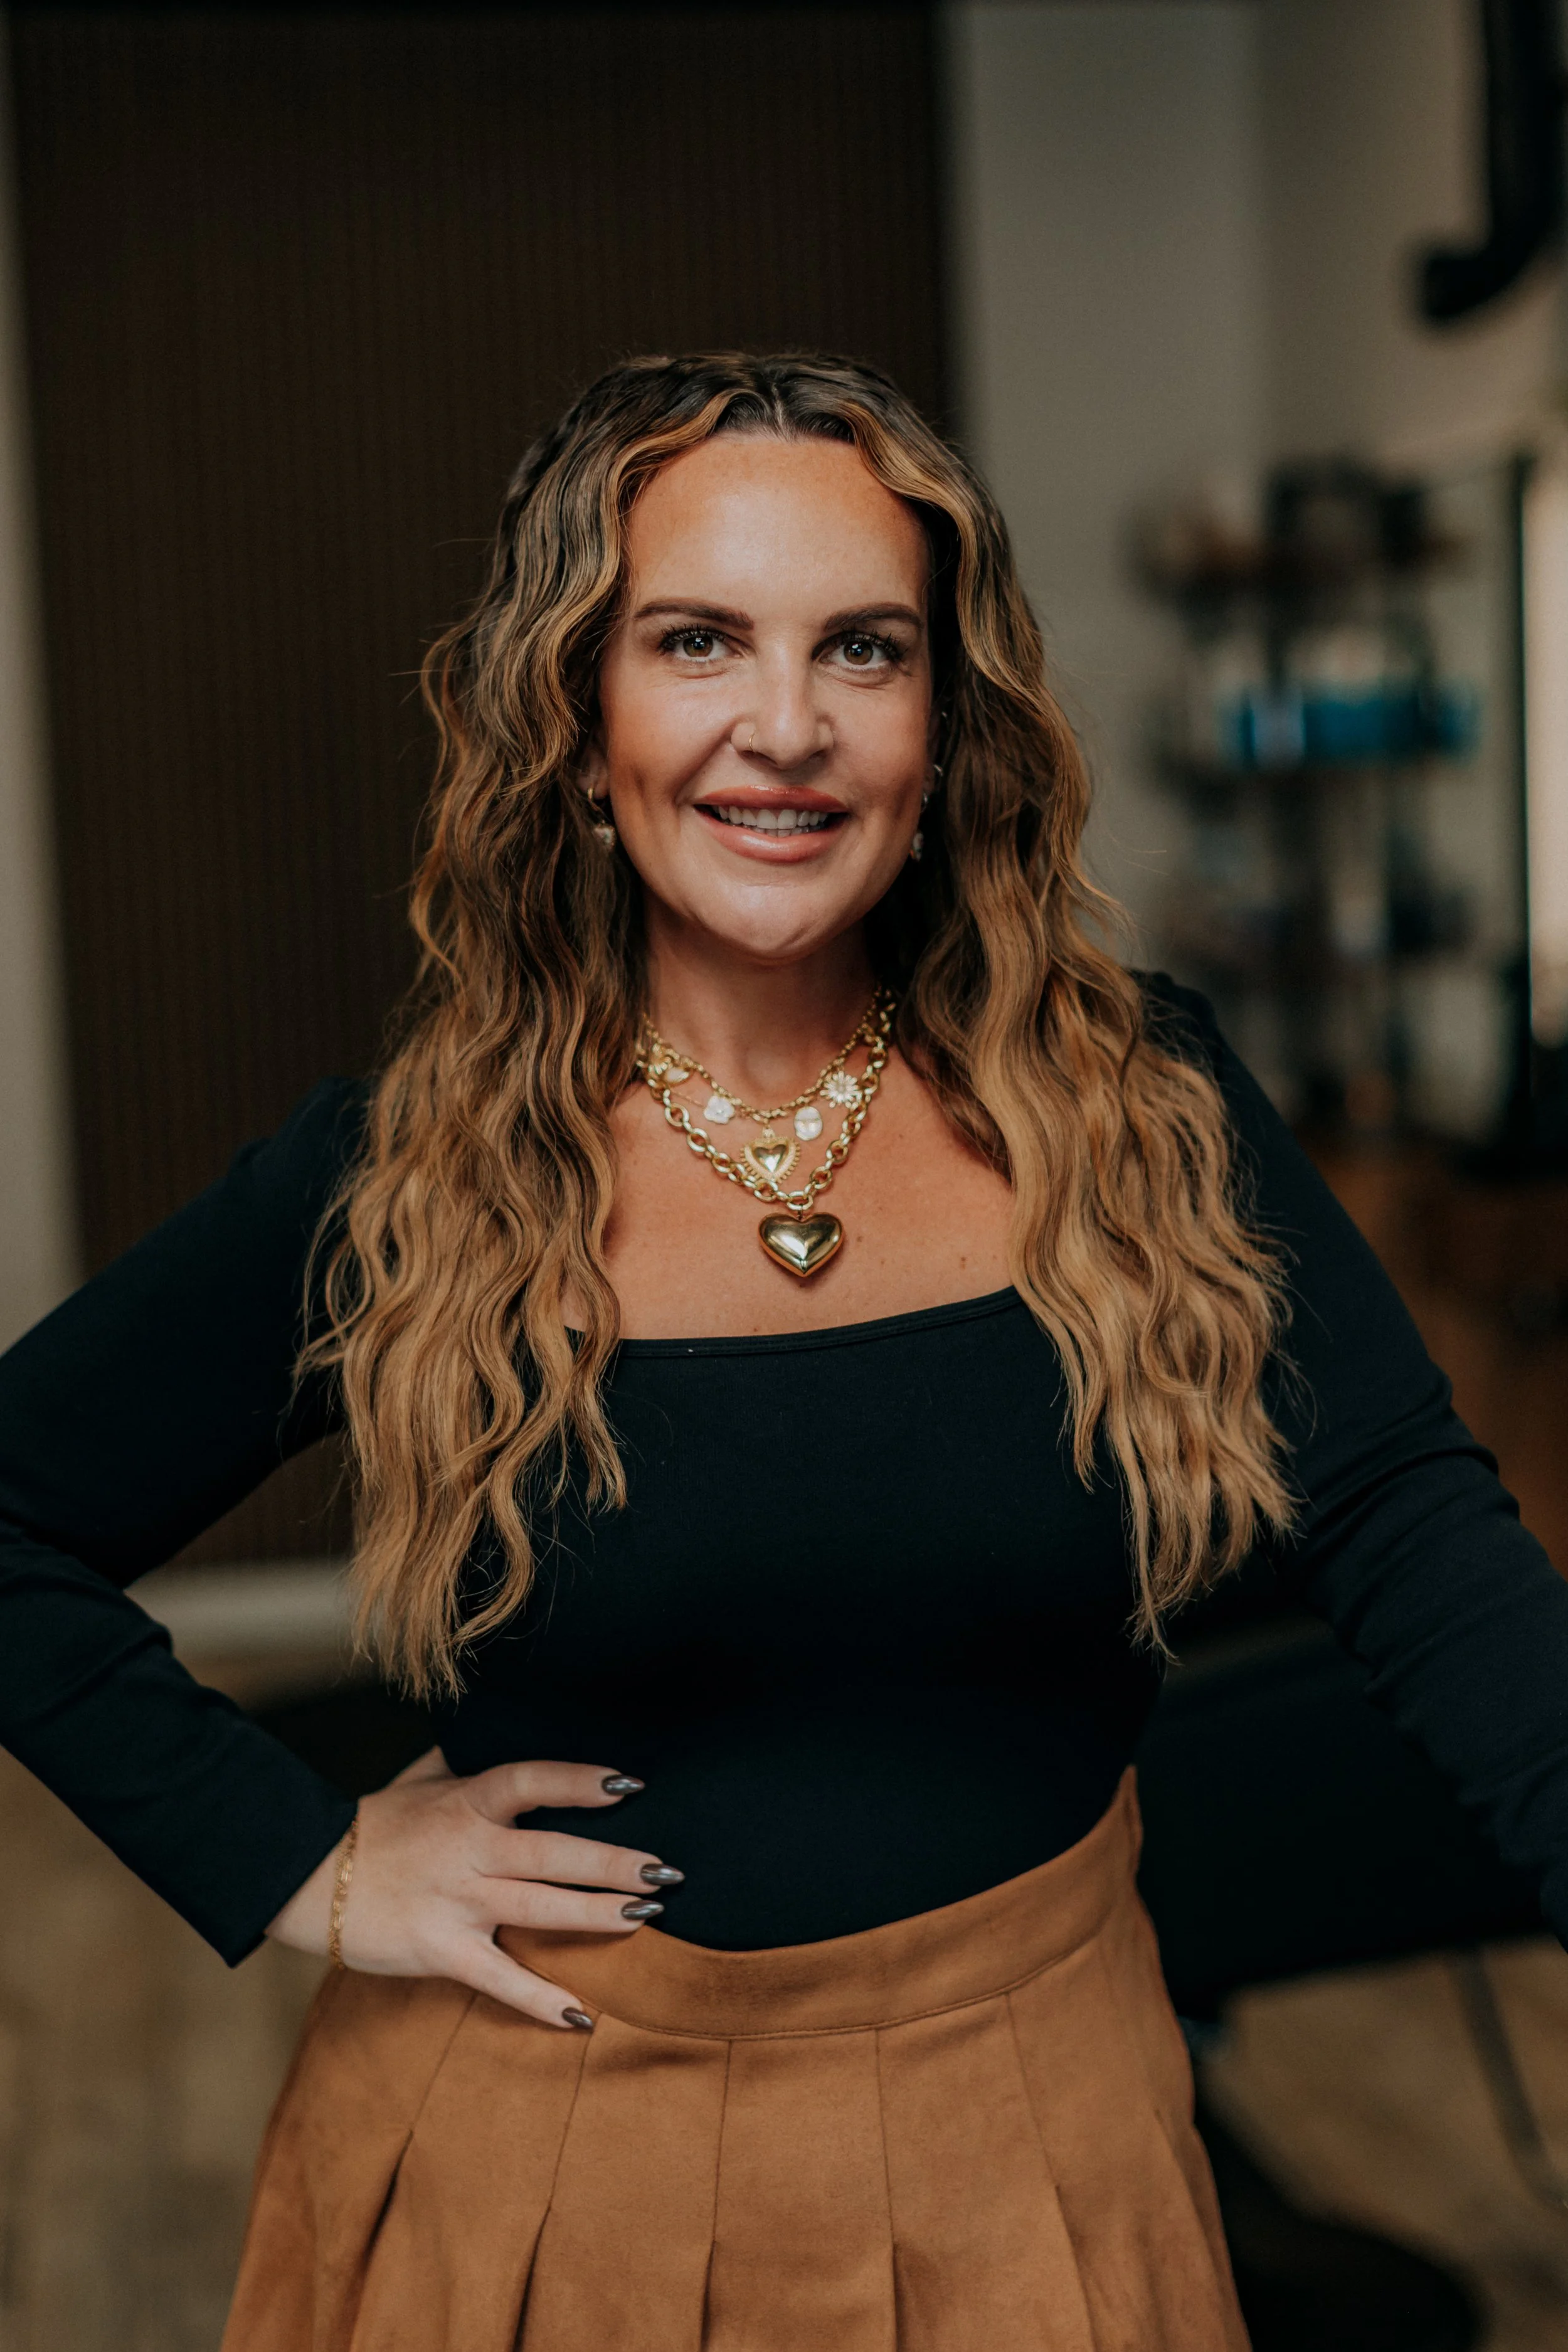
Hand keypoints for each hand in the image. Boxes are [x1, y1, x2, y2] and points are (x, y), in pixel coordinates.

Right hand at [266, 1748, 679, 2028]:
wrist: (306, 1877)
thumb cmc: (372, 1825)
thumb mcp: (421, 1778)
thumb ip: (468, 1758)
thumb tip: (506, 1726)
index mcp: (465, 1803)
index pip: (531, 1781)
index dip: (579, 1781)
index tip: (630, 1782)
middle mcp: (468, 1849)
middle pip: (552, 1853)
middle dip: (614, 1862)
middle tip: (666, 1871)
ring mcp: (456, 1901)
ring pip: (539, 1908)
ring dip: (597, 1914)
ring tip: (647, 1916)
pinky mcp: (440, 1950)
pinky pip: (500, 1978)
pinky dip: (541, 2000)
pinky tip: (583, 2015)